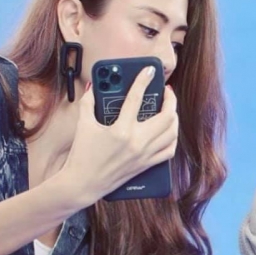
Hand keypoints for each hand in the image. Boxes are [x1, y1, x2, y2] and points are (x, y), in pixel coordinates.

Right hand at [62, 67, 178, 205]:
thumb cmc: (82, 155)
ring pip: (172, 133)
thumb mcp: (83, 125)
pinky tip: (168, 131)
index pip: (136, 98)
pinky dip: (172, 138)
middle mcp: (137, 143)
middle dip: (170, 100)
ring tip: (169, 109)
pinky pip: (169, 150)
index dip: (143, 80)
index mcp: (121, 130)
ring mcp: (144, 155)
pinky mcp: (145, 165)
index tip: (149, 70)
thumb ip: (88, 102)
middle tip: (165, 92)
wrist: (83, 184)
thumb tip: (93, 87)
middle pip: (166, 116)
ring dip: (174, 118)